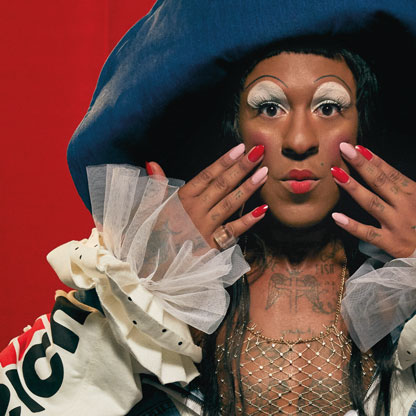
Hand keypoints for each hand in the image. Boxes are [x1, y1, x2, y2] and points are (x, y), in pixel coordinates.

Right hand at [145, 142, 268, 249]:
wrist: (151, 266)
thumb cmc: (153, 234)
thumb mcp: (151, 208)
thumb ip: (157, 185)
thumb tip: (152, 162)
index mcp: (181, 199)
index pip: (206, 175)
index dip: (223, 161)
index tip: (239, 148)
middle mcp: (193, 211)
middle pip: (221, 185)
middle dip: (241, 167)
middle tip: (259, 152)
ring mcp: (204, 228)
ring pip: (230, 204)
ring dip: (248, 188)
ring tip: (264, 173)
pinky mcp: (212, 245)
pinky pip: (233, 231)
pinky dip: (248, 221)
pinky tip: (263, 210)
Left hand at [329, 143, 415, 257]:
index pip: (392, 172)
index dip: (374, 160)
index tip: (359, 148)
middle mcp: (404, 206)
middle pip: (378, 181)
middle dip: (359, 164)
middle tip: (342, 148)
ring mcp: (396, 224)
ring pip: (370, 202)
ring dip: (352, 187)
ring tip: (336, 174)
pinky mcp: (391, 243)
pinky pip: (368, 233)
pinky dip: (351, 226)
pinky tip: (336, 217)